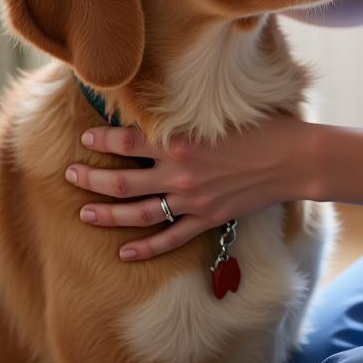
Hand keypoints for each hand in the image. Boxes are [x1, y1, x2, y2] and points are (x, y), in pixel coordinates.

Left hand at [65, 114, 315, 261]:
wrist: (292, 158)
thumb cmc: (261, 126)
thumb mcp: (219, 114)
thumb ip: (187, 118)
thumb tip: (162, 111)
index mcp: (180, 142)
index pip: (128, 143)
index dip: (102, 141)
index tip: (84, 139)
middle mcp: (180, 173)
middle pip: (123, 182)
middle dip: (91, 180)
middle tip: (69, 175)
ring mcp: (192, 200)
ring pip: (138, 213)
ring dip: (107, 215)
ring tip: (83, 213)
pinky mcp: (207, 218)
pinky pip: (169, 238)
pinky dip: (145, 248)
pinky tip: (124, 252)